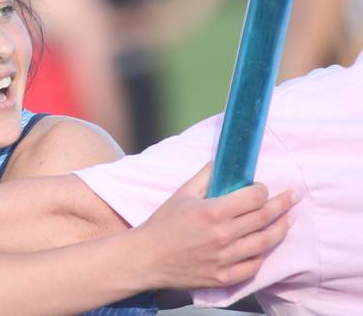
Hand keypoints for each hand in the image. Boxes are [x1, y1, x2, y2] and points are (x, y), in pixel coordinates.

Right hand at [136, 162, 294, 289]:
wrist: (148, 258)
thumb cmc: (163, 224)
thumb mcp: (182, 194)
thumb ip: (205, 177)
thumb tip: (222, 163)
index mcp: (214, 212)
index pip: (254, 198)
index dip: (262, 191)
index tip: (262, 188)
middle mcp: (224, 236)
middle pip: (264, 218)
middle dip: (282, 204)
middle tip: (293, 197)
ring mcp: (227, 258)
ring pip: (265, 242)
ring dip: (281, 228)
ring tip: (289, 219)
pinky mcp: (225, 277)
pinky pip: (254, 265)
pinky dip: (263, 254)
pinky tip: (267, 245)